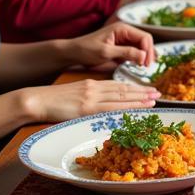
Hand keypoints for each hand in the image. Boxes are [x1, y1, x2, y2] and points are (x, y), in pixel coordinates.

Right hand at [20, 78, 158, 123]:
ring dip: (139, 99)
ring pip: (121, 98)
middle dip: (142, 92)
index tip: (148, 89)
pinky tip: (135, 109)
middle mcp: (94, 89)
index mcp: (91, 85)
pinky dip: (125, 108)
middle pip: (123, 90)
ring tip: (153, 100)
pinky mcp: (86, 109)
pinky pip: (110, 108)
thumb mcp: (73, 95)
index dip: (134, 88)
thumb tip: (100, 105)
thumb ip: (88, 97)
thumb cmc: (51, 101)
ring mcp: (91, 98)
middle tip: (159, 93)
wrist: (35, 100)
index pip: (118, 86)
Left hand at [65, 23, 156, 70]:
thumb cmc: (86, 50)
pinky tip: (141, 65)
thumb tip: (144, 56)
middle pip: (145, 41)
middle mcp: (125, 32)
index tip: (146, 64)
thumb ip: (126, 52)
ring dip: (146, 56)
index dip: (149, 50)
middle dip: (149, 53)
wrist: (73, 53)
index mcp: (122, 29)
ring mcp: (124, 40)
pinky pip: (135, 52)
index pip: (144, 37)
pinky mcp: (121, 48)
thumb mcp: (106, 52)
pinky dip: (139, 58)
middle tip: (147, 67)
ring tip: (146, 67)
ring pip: (142, 47)